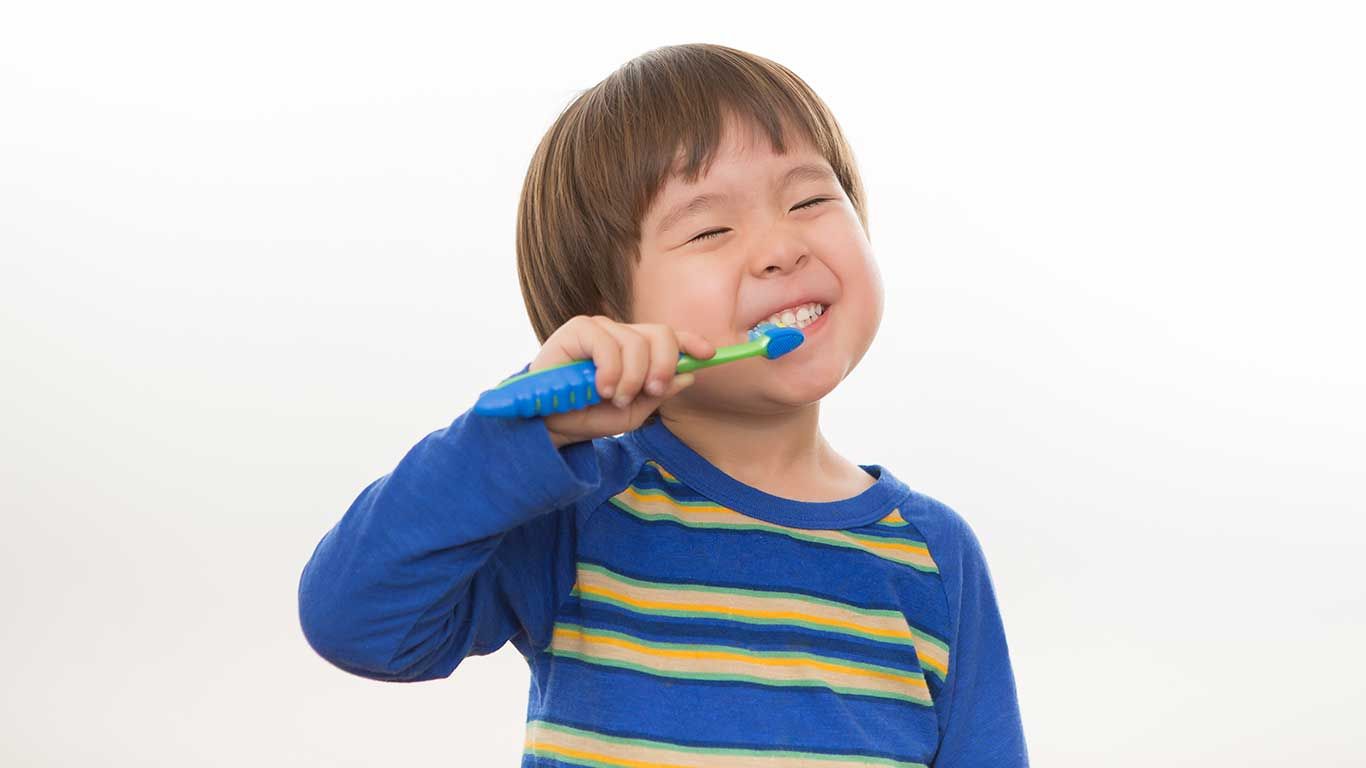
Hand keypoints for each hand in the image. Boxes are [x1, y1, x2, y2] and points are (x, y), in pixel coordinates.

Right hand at [529, 315, 715, 448]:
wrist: (549, 424)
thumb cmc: (588, 416)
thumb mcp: (632, 412)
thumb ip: (658, 394)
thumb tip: (688, 375)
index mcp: (636, 352)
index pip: (669, 338)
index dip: (690, 342)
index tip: (708, 355)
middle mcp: (621, 336)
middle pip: (660, 334)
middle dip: (663, 364)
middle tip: (653, 390)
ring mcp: (599, 329)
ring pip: (635, 342)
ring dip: (631, 377)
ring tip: (615, 397)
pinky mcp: (577, 329)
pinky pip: (608, 343)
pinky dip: (610, 370)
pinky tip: (601, 388)